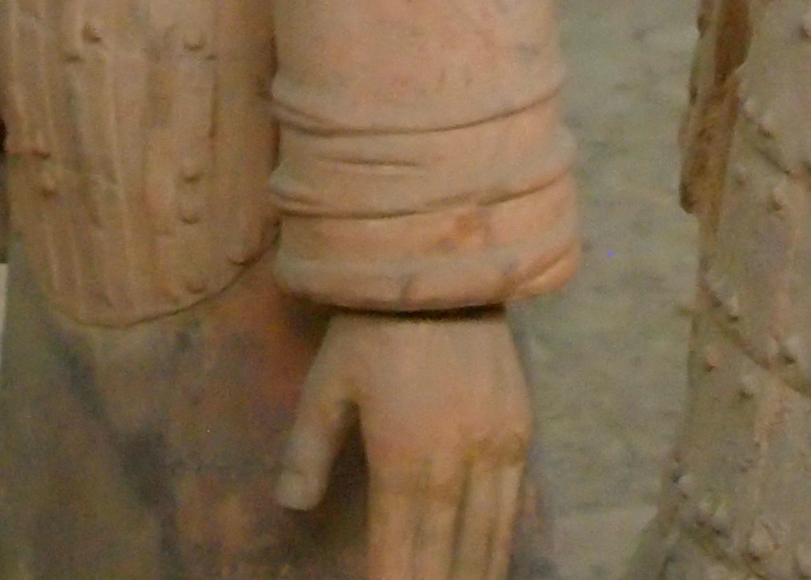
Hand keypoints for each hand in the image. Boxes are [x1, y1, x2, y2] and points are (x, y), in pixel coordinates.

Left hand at [276, 310, 532, 579]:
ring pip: (488, 540)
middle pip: (447, 558)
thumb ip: (309, 450)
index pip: (400, 554)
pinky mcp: (519, 430)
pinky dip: (501, 541)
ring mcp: (494, 450)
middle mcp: (455, 466)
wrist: (440, 263)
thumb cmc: (371, 325)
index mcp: (402, 461)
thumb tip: (291, 506)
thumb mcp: (327, 383)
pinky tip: (491, 559)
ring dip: (473, 575)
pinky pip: (513, 504)